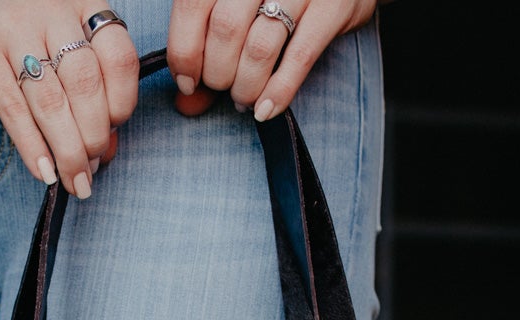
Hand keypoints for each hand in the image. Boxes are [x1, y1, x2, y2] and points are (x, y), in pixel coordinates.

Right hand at [0, 0, 140, 195]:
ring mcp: (15, 31)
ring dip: (68, 152)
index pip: (119, 58)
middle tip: (90, 168)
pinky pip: (14, 109)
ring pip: (53, 103)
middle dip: (94, 137)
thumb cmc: (11, 22)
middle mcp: (52, 12)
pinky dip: (32, 146)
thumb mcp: (54, 36)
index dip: (122, 102)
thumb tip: (107, 148)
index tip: (113, 131)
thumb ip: (83, 83)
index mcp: (80, 4)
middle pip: (86, 86)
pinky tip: (44, 172)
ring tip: (75, 182)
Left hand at [167, 0, 375, 121]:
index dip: (184, 51)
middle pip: (225, 29)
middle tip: (222, 87)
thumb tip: (185, 101)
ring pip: (259, 47)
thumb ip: (207, 46)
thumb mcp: (239, 7)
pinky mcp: (335, 6)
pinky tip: (265, 109)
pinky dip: (278, 91)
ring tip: (243, 99)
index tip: (187, 82)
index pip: (192, 5)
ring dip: (245, 87)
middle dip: (217, 74)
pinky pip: (300, 57)